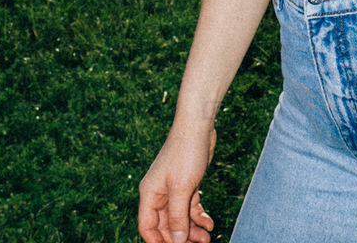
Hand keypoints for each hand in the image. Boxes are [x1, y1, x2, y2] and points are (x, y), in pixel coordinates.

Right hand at [138, 124, 216, 242]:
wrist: (199, 125)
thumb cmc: (186, 152)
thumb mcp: (182, 188)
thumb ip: (177, 216)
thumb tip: (177, 241)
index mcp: (150, 194)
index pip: (148, 227)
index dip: (158, 242)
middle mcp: (159, 193)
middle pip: (165, 225)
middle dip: (180, 238)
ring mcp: (173, 189)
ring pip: (179, 217)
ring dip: (191, 230)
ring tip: (206, 238)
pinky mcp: (187, 184)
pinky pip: (189, 207)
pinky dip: (198, 217)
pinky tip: (209, 224)